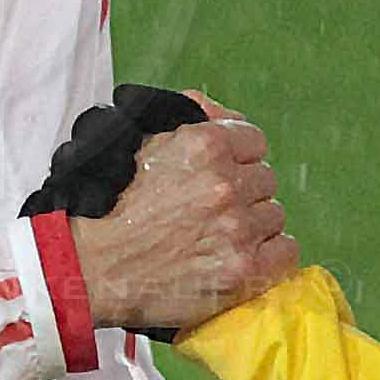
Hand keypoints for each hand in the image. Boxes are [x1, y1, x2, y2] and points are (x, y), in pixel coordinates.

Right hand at [75, 99, 299, 333]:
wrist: (94, 268)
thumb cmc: (111, 209)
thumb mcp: (141, 145)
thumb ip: (188, 120)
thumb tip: (218, 110)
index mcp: (204, 146)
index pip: (255, 142)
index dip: (239, 159)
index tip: (224, 175)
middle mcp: (225, 184)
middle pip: (266, 180)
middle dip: (244, 193)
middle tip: (213, 211)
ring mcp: (237, 229)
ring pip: (274, 216)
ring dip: (253, 225)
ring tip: (220, 238)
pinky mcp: (243, 270)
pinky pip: (286, 252)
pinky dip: (269, 256)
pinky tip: (241, 257)